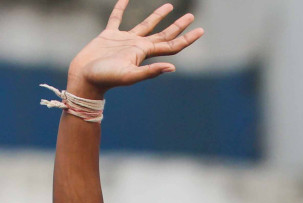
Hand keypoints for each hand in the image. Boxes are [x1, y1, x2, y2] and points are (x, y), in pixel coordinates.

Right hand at [67, 0, 202, 100]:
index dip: (187, 38)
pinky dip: (121, 7)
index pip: (172, 45)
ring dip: (158, 16)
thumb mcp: (130, 75)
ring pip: (146, 24)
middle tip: (192, 16)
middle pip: (164, 34)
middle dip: (178, 26)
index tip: (201, 30)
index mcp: (146, 53)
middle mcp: (139, 46)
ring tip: (170, 5)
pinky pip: (117, 17)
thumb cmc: (106, 78)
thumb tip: (173, 67)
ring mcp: (125, 40)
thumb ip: (151, 71)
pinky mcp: (109, 35)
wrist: (84, 77)